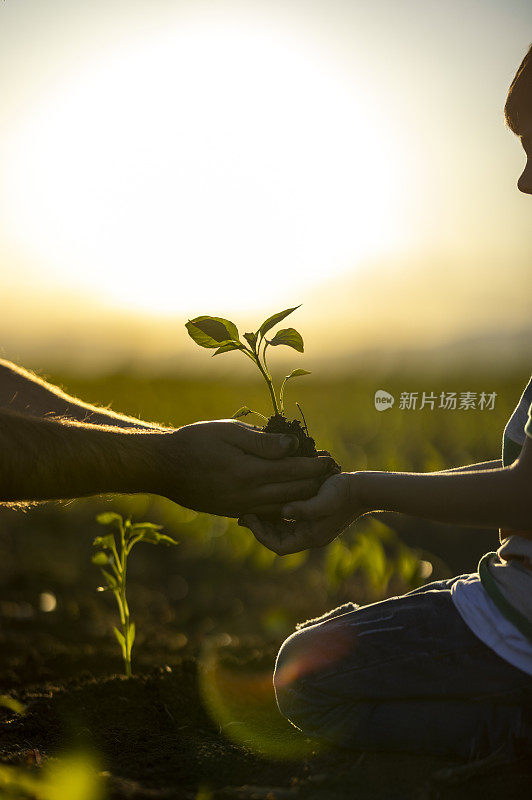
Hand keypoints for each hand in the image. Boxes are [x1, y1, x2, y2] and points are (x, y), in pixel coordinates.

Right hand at [152, 420, 337, 516]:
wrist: (164, 468)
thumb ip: (262, 441)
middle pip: (291, 490)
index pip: (291, 469)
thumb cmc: (195, 442)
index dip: (313, 464)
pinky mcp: (232, 512)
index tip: (329, 458)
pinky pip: (265, 513)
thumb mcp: (228, 431)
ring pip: (281, 504)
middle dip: (313, 481)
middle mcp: (247, 494)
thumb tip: (292, 446)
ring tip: (318, 486)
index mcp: (248, 472)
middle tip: (332, 473)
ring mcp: (240, 507)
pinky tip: (292, 501)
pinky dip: (282, 507)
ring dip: (302, 496)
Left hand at [238, 472, 367, 553]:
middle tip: (243, 514)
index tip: (247, 518)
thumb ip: (305, 508)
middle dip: (259, 529)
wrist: (364, 487)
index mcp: (311, 537)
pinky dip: (276, 515)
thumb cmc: (344, 491)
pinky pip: (288, 522)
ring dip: (266, 522)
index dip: (260, 535)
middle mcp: (310, 536)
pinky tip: (267, 501)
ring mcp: (311, 528)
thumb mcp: (325, 499)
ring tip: (251, 508)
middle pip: (277, 540)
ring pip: (281, 531)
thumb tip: (284, 512)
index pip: (278, 546)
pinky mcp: (312, 518)